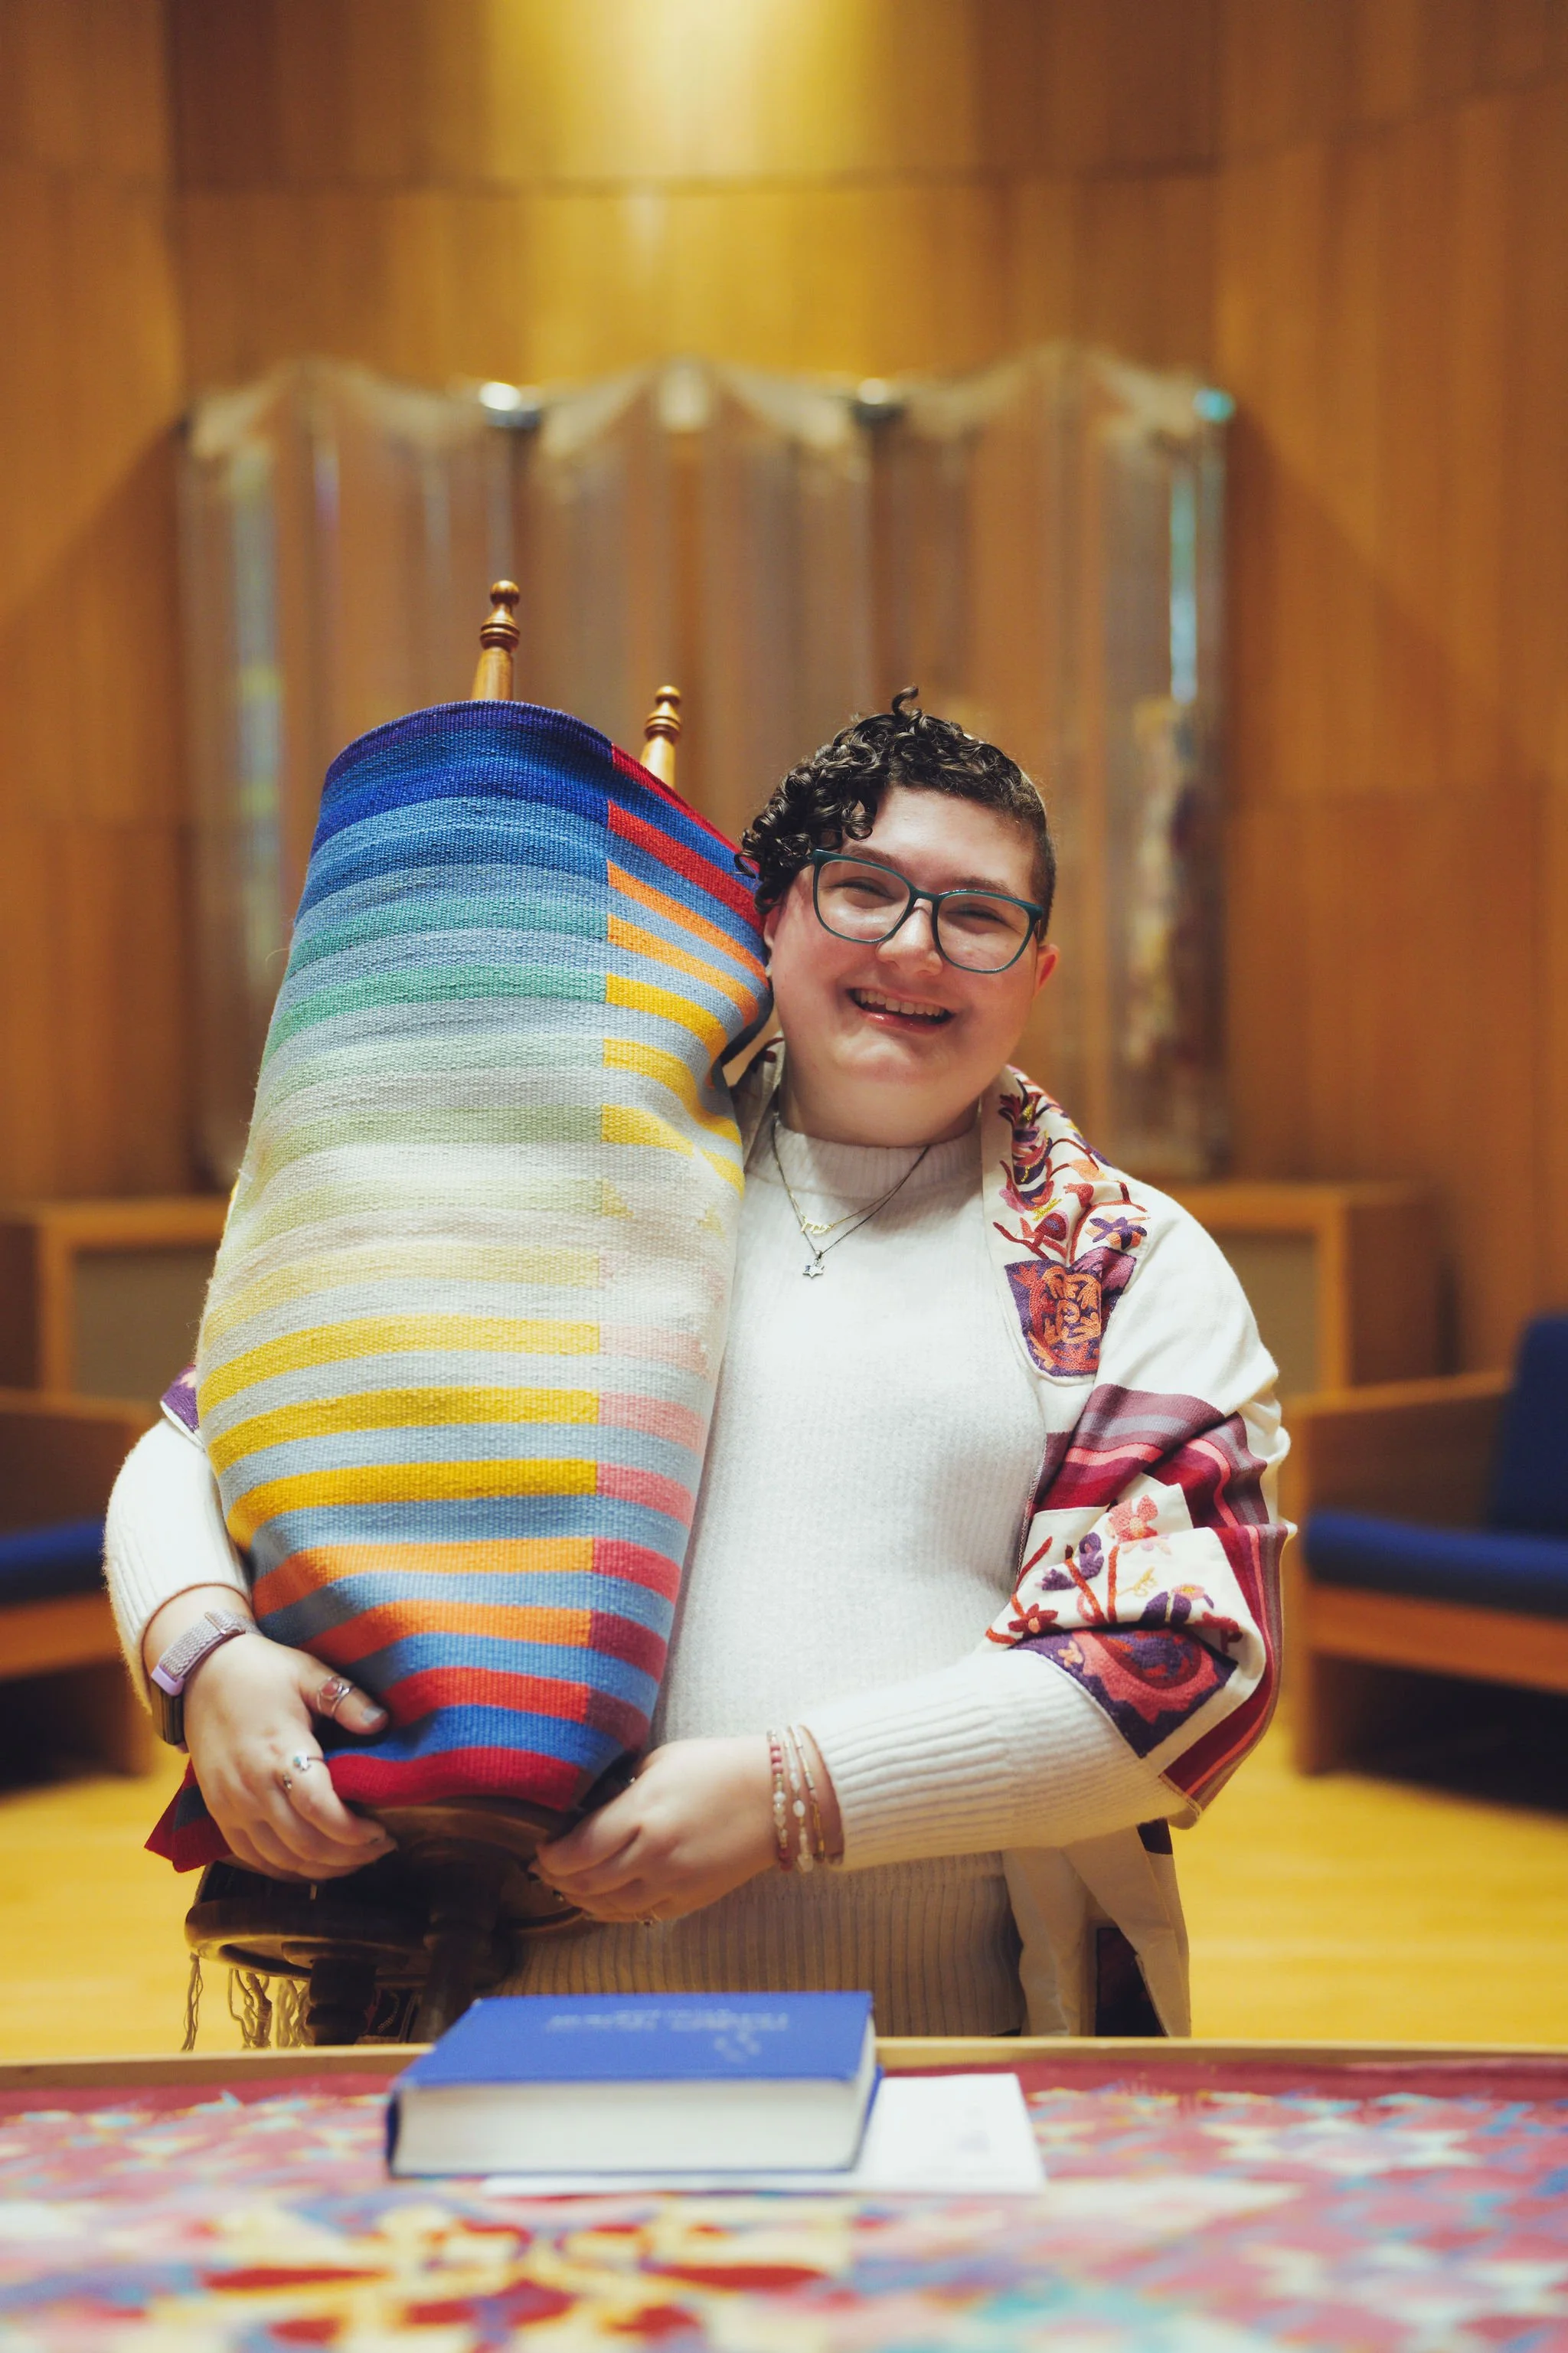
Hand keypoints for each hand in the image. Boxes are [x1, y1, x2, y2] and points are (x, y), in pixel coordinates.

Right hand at [182, 1633, 396, 1881]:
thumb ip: (346, 1699)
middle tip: (381, 1849)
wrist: (201, 1674)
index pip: (320, 1811)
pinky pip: (252, 1858)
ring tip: (356, 1860)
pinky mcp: (219, 1813)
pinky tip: (314, 1866)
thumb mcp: (308, 1673)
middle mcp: (251, 1788)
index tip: (384, 1833)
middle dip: (348, 1856)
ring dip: (322, 1869)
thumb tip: (381, 1723)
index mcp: (278, 1752)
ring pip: (280, 1860)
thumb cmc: (262, 1672)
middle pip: (305, 1845)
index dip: (355, 1832)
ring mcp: (230, 1805)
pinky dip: (286, 1870)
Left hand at [532, 1737, 778, 1924]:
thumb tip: (587, 1809)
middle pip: (585, 1884)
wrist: (776, 1797)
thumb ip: (621, 1792)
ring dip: (580, 1898)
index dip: (549, 1855)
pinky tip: (602, 1899)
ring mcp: (671, 1884)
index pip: (575, 1852)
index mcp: (641, 1815)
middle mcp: (652, 1856)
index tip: (542, 1844)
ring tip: (568, 1883)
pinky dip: (611, 1911)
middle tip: (545, 1867)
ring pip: (606, 1907)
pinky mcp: (688, 1901)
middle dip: (556, 1878)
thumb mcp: (659, 1764)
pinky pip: (637, 1916)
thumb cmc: (718, 1767)